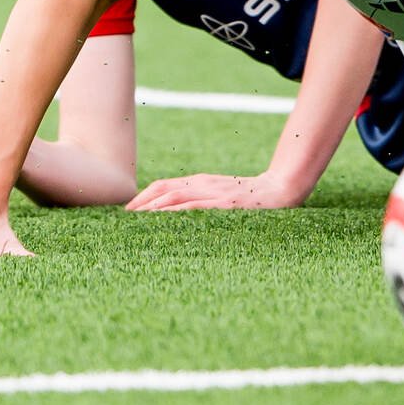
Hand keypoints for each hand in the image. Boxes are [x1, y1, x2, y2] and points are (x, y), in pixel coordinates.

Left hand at [126, 171, 307, 210]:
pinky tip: (161, 223)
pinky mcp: (224, 205)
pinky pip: (194, 208)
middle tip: (122, 221)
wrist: (281, 189)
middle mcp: (203, 184)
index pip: (163, 185)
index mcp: (201, 181)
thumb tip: (174, 214)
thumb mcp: (221, 194)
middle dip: (140, 204)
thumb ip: (201, 199)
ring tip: (134, 223)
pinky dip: (174, 214)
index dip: (142, 197)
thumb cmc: (251, 197)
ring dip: (151, 209)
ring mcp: (214, 193)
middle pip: (163, 189)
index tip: (126, 212)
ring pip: (174, 197)